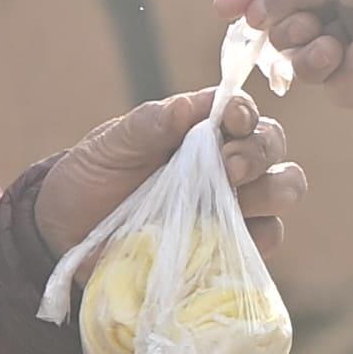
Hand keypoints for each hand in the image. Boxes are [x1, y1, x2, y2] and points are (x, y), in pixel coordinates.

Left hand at [35, 86, 312, 260]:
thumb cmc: (92, 178)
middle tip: (229, 168)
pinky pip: (265, 240)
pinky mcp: (231, 247)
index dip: (244, 112)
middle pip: (272, 148)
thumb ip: (147, 124)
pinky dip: (257, 238)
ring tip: (235, 197)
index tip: (230, 119)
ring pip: (283, 190)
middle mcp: (226, 163)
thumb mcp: (109, 145)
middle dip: (259, 153)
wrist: (69, 234)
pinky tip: (228, 237)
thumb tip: (187, 105)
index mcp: (201, 130)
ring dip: (271, 190)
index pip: (242, 112)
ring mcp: (233, 206)